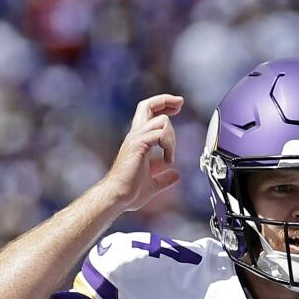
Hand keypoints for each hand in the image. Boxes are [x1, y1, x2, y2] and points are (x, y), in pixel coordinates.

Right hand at [98, 94, 183, 212]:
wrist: (118, 197)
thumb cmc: (128, 193)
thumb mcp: (153, 184)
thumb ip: (164, 178)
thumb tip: (175, 176)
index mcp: (138, 141)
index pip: (148, 113)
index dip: (163, 105)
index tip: (177, 106)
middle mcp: (135, 136)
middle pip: (147, 105)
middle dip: (166, 100)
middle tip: (180, 103)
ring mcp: (135, 139)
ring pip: (160, 120)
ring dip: (171, 137)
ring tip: (170, 156)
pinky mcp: (138, 145)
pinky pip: (159, 134)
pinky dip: (168, 145)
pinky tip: (168, 159)